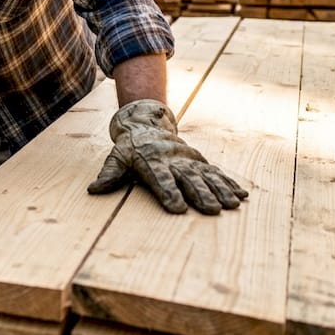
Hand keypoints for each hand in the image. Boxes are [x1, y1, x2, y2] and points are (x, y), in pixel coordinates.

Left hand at [88, 99, 247, 214]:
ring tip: (231, 205)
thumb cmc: (130, 147)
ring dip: (220, 190)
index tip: (177, 208)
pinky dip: (228, 183)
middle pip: (188, 179)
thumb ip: (109, 174)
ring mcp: (188, 160)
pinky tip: (241, 195)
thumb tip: (93, 189)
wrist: (148, 123)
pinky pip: (215, 172)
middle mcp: (173, 160)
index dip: (168, 192)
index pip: (160, 178)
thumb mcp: (117, 157)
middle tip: (212, 210)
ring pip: (206, 176)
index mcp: (152, 161)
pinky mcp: (199, 161)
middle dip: (201, 194)